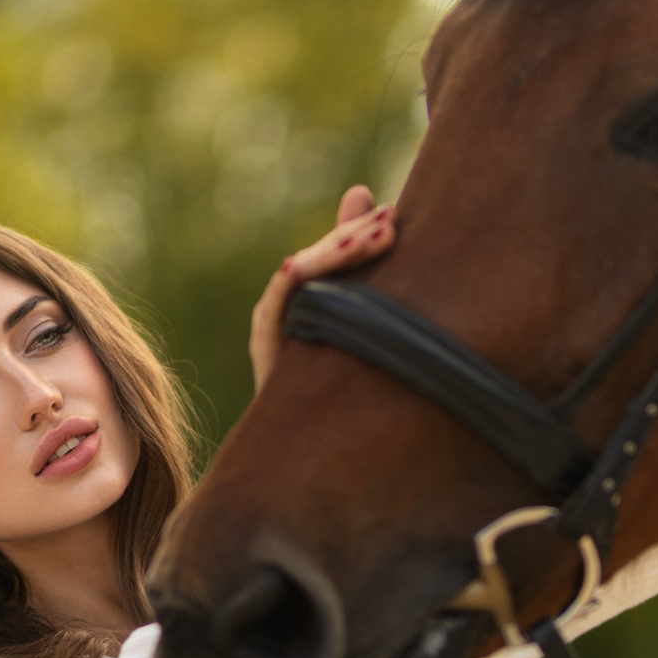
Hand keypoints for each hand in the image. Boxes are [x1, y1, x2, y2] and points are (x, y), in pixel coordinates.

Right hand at [250, 185, 395, 392]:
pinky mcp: (264, 346)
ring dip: (328, 257)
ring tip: (358, 243)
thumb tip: (381, 220)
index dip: (361, 232)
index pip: (337, 251)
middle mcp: (293, 301)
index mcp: (316, 293)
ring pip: (298, 277)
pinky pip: (272, 313)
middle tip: (388, 224)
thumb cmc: (336, 383)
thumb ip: (362, 275)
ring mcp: (275, 320)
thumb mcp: (357, 327)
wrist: (309, 440)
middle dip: (352, 239)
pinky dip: (283, 287)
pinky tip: (293, 267)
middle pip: (320, 259)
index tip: (393, 217)